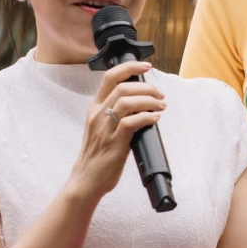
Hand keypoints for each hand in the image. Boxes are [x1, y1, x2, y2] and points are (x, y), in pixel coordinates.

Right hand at [69, 61, 165, 201]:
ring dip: (149, 100)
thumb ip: (116, 114)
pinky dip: (147, 117)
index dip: (129, 67)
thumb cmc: (97, 156)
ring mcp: (105, 129)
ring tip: (161, 106)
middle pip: (123, 87)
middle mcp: (97, 115)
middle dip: (146, 87)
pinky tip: (155, 118)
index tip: (146, 66)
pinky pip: (131, 122)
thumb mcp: (102, 128)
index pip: (109, 77)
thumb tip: (142, 105)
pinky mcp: (114, 144)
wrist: (86, 181)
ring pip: (127, 101)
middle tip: (160, 95)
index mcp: (94, 109)